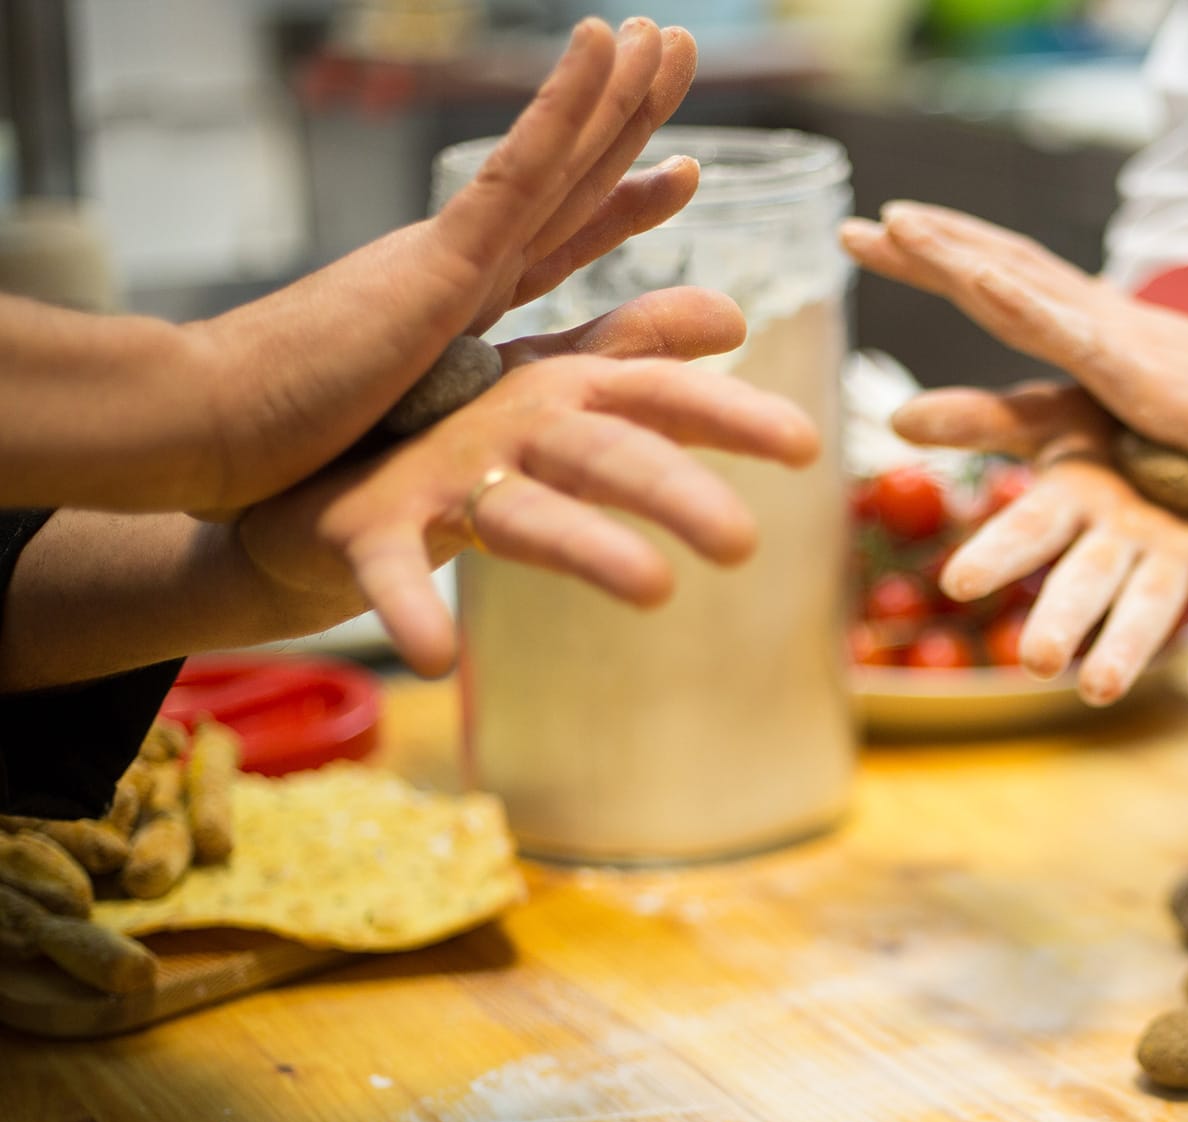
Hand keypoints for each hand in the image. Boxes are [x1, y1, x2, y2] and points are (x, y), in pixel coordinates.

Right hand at [179, 17, 699, 509]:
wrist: (213, 436)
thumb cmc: (306, 452)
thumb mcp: (442, 432)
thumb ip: (498, 419)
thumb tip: (554, 434)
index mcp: (456, 302)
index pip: (558, 240)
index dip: (619, 203)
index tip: (680, 171)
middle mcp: (461, 264)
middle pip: (568, 180)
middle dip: (627, 117)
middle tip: (680, 49)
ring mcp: (453, 252)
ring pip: (558, 158)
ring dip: (615, 93)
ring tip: (666, 36)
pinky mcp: (441, 257)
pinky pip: (520, 168)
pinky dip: (566, 106)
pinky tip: (604, 45)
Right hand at [232, 287, 819, 676]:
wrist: (302, 465)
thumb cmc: (449, 422)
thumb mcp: (549, 383)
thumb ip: (637, 349)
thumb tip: (734, 316)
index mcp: (562, 394)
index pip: (658, 397)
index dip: (730, 414)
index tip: (807, 446)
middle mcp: (509, 425)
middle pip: (607, 452)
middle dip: (674, 488)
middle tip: (743, 542)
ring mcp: (436, 477)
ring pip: (526, 512)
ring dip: (587, 548)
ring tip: (652, 591)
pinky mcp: (366, 529)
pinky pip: (393, 575)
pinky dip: (411, 611)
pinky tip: (436, 660)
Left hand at [842, 201, 1187, 501]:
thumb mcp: (1167, 423)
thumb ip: (1128, 421)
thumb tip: (1096, 434)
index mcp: (1107, 335)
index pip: (1012, 284)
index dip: (948, 257)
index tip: (883, 235)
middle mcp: (1107, 322)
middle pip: (1002, 269)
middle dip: (926, 246)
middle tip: (852, 225)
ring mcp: (1123, 341)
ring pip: (1024, 285)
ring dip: (956, 255)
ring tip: (894, 227)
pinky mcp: (1144, 375)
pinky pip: (1068, 331)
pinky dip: (1016, 299)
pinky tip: (973, 276)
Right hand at [889, 381, 1187, 703]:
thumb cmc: (1119, 420)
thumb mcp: (1058, 409)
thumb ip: (987, 419)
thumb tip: (899, 418)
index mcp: (1071, 502)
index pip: (1028, 529)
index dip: (998, 554)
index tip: (959, 583)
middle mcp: (1116, 543)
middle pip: (1084, 585)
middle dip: (1062, 621)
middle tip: (1040, 662)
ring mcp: (1174, 561)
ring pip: (1146, 610)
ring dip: (1125, 650)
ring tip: (1101, 691)